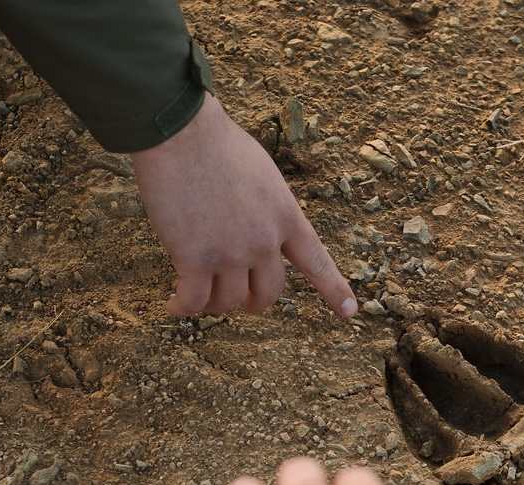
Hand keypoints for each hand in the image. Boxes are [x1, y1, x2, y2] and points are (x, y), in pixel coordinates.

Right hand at [130, 95, 357, 317]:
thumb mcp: (264, 176)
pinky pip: (192, 300)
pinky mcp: (194, 260)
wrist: (183, 135)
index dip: (333, 289)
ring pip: (228, 300)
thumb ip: (268, 209)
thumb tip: (256, 227)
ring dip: (214, 303)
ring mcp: (231, 253)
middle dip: (255, 302)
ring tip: (200, 296)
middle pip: (268, 292)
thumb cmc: (218, 144)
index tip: (349, 311)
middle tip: (245, 302)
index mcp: (286, 217)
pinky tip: (175, 307)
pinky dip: (182, 307)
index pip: (316, 261)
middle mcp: (264, 241)